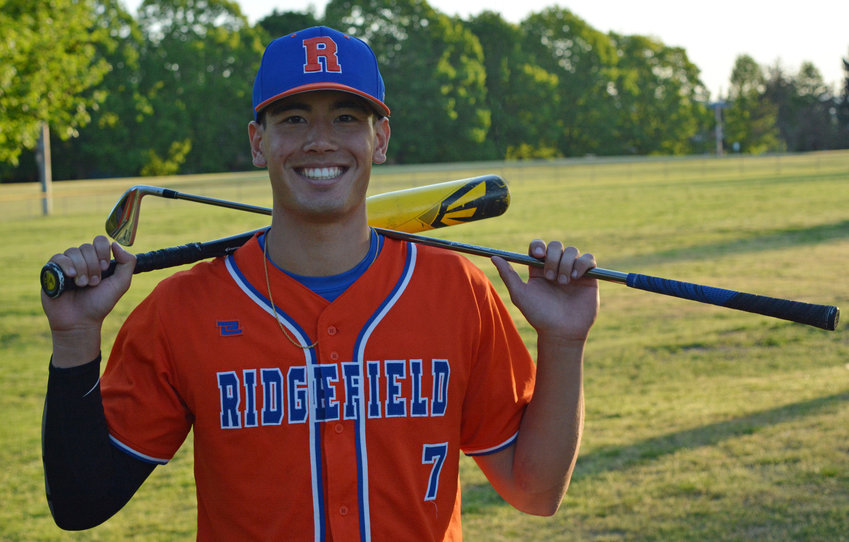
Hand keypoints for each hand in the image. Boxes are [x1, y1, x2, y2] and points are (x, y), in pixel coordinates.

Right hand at [41, 236, 134, 365]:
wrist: (80, 321)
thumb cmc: (100, 303)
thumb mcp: (121, 284)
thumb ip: (127, 263)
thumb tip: (116, 244)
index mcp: (97, 260)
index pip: (100, 241)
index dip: (103, 251)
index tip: (105, 268)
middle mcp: (81, 260)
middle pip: (87, 247)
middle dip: (93, 266)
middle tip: (94, 283)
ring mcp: (66, 264)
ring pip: (73, 251)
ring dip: (82, 268)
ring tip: (83, 285)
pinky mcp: (52, 271)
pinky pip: (58, 258)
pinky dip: (67, 265)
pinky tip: (71, 277)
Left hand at [492, 239, 598, 341]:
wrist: (561, 332)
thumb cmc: (538, 315)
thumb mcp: (520, 295)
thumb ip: (508, 275)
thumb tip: (493, 257)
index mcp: (538, 268)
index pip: (538, 247)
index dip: (538, 246)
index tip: (538, 255)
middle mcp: (556, 266)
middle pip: (556, 245)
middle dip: (552, 258)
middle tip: (550, 277)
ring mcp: (572, 270)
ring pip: (572, 250)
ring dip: (566, 264)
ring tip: (563, 283)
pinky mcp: (588, 276)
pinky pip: (589, 259)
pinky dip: (581, 264)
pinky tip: (575, 278)